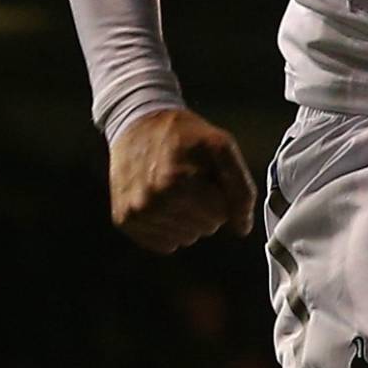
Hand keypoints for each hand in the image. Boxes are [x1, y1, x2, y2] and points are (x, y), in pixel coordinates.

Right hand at [108, 108, 255, 252]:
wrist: (138, 123)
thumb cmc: (183, 135)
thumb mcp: (221, 146)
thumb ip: (241, 188)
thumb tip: (242, 228)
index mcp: (177, 182)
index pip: (221, 215)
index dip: (220, 195)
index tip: (206, 176)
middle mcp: (152, 202)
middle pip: (204, 229)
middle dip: (205, 208)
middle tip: (190, 181)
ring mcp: (136, 213)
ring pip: (185, 238)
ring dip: (188, 219)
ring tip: (175, 190)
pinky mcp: (125, 221)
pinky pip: (164, 244)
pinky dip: (169, 228)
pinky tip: (163, 203)